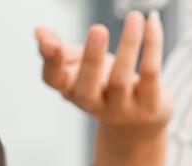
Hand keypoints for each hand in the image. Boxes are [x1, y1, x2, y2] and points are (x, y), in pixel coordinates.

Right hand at [34, 11, 170, 165]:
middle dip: (92, 58)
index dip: (50, 61)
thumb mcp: (80, 67)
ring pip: (122, 79)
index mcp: (70, 90)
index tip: (49, 41)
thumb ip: (61, 50)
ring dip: (128, 44)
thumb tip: (39, 31)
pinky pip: (150, 73)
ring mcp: (122, 108)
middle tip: (98, 28)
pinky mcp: (149, 105)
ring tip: (134, 16)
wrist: (138, 122)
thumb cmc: (103, 85)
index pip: (54, 79)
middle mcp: (93, 103)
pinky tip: (152, 22)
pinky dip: (152, 45)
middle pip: (88, 86)